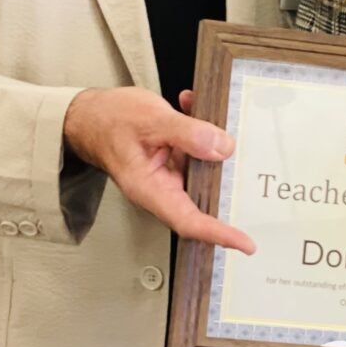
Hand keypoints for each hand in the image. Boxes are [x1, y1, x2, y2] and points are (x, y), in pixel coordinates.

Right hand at [63, 86, 254, 252]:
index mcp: (150, 188)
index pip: (189, 221)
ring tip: (227, 123)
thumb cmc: (110, 120)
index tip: (245, 243)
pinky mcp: (170, 155)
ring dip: (214, 146)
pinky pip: (193, 146)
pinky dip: (199, 127)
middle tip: (257, 179)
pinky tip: (194, 103)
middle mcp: (160, 185)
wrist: (89, 113)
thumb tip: (223, 148)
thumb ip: (187, 133)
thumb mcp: (151, 120)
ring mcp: (166, 171)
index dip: (218, 234)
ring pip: (202, 168)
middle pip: (201, 198)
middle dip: (229, 189)